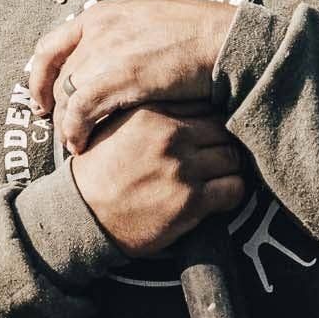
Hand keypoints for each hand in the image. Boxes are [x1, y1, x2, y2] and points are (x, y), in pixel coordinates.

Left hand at [28, 0, 236, 154]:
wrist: (223, 39)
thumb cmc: (198, 27)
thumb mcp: (153, 9)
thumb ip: (126, 21)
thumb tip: (117, 29)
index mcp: (101, 13)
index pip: (51, 44)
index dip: (40, 73)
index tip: (45, 95)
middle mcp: (95, 28)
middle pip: (58, 73)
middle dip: (54, 102)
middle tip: (59, 125)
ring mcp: (104, 51)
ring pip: (66, 94)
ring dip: (64, 121)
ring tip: (72, 142)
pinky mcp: (116, 78)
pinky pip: (80, 110)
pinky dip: (75, 130)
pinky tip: (81, 144)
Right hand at [69, 106, 247, 258]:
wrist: (84, 213)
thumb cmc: (98, 169)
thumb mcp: (116, 126)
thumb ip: (150, 112)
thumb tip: (188, 105)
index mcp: (150, 112)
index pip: (202, 104)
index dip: (208, 118)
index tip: (207, 131)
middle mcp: (169, 136)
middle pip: (222, 129)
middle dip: (222, 142)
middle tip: (216, 154)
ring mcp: (182, 168)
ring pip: (233, 158)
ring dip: (229, 168)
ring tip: (217, 175)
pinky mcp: (191, 201)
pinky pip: (234, 189)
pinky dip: (232, 192)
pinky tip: (218, 195)